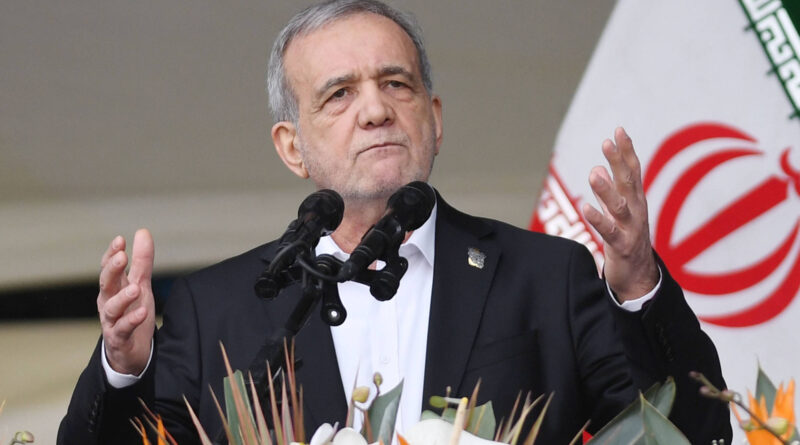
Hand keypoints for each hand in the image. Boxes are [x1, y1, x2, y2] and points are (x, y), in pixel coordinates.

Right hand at [97, 229, 155, 374]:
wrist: (130, 351)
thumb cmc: (132, 313)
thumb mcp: (140, 284)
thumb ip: (142, 261)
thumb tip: (142, 231)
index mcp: (112, 288)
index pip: (108, 268)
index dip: (112, 254)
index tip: (120, 240)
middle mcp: (108, 303)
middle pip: (106, 284)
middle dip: (112, 270)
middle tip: (122, 257)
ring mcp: (111, 321)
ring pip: (111, 308)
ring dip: (122, 297)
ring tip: (135, 288)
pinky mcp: (119, 339)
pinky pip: (122, 329)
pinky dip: (131, 321)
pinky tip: (141, 313)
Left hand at [582, 127, 658, 301]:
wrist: (638, 277)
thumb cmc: (626, 240)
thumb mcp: (617, 212)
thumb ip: (608, 191)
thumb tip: (598, 168)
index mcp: (634, 200)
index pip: (632, 171)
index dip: (626, 151)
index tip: (619, 130)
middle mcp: (636, 211)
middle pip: (628, 182)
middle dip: (619, 161)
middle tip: (608, 142)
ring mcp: (630, 228)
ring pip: (619, 206)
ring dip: (606, 190)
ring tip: (594, 174)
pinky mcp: (621, 246)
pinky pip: (608, 232)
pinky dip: (598, 219)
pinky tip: (586, 208)